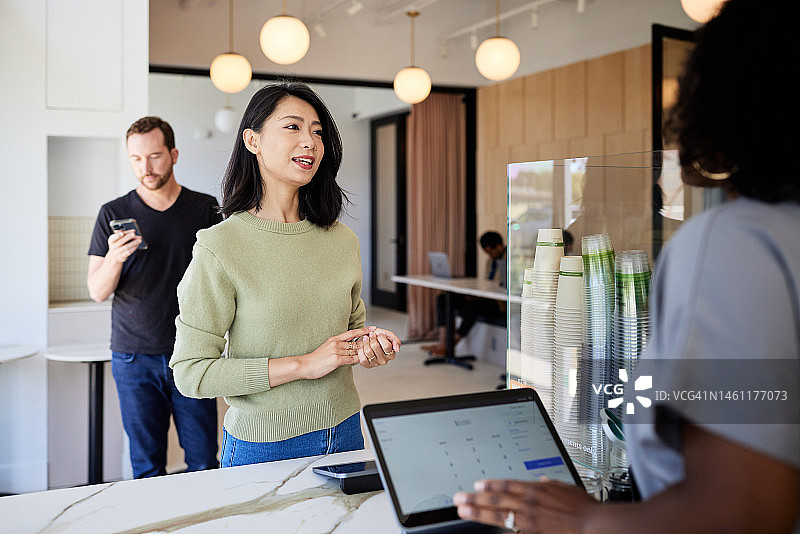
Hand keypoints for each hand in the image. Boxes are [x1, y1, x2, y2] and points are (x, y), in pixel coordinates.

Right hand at [107, 229, 141, 263]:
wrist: (114, 257)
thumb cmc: (117, 245)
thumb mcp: (118, 239)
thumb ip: (125, 233)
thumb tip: (133, 230)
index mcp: (111, 240)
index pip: (114, 237)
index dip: (118, 235)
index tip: (122, 233)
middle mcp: (113, 246)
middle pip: (121, 241)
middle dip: (127, 237)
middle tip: (133, 234)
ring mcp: (117, 252)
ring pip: (126, 247)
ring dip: (133, 243)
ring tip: (139, 240)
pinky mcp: (122, 257)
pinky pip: (129, 252)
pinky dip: (134, 248)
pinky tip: (137, 245)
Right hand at [301, 327, 371, 379]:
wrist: (305, 365)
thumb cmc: (316, 359)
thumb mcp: (327, 348)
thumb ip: (338, 347)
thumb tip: (349, 348)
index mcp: (334, 339)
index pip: (351, 333)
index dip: (363, 330)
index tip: (372, 328)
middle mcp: (336, 343)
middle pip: (356, 342)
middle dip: (367, 342)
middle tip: (377, 340)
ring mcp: (337, 351)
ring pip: (355, 350)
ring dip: (364, 351)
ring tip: (374, 351)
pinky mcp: (337, 360)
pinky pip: (351, 359)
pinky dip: (359, 359)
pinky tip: (364, 360)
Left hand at [357, 326, 400, 368]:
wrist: (368, 339)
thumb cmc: (378, 337)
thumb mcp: (389, 335)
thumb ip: (396, 340)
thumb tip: (397, 349)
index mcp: (391, 354)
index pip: (387, 346)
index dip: (381, 337)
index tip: (379, 334)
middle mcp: (384, 360)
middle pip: (376, 347)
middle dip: (372, 338)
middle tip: (371, 335)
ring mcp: (376, 364)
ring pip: (368, 352)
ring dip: (365, 343)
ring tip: (366, 340)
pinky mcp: (367, 365)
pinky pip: (362, 358)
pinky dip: (361, 350)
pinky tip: (363, 347)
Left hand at [453, 478, 596, 533]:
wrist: (592, 525)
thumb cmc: (583, 508)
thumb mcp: (566, 488)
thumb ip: (551, 485)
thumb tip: (544, 481)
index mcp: (536, 489)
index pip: (506, 484)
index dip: (490, 485)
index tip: (477, 484)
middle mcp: (528, 503)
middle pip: (496, 499)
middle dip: (475, 498)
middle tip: (459, 498)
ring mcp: (529, 520)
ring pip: (498, 514)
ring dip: (478, 512)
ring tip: (463, 510)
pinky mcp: (533, 533)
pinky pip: (512, 531)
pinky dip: (500, 529)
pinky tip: (487, 530)